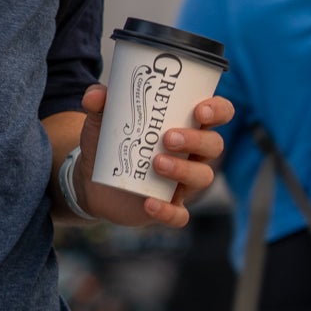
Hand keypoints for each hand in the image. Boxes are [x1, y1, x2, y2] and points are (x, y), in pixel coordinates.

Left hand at [69, 82, 233, 229]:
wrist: (92, 180)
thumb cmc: (110, 142)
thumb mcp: (102, 120)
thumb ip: (99, 103)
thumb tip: (95, 95)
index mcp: (186, 124)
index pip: (219, 113)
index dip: (218, 110)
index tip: (200, 110)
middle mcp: (191, 153)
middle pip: (214, 145)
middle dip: (196, 140)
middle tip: (168, 138)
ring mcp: (183, 182)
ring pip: (203, 177)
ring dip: (183, 170)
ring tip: (156, 163)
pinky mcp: (169, 207)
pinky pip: (179, 215)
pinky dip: (167, 211)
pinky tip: (149, 203)